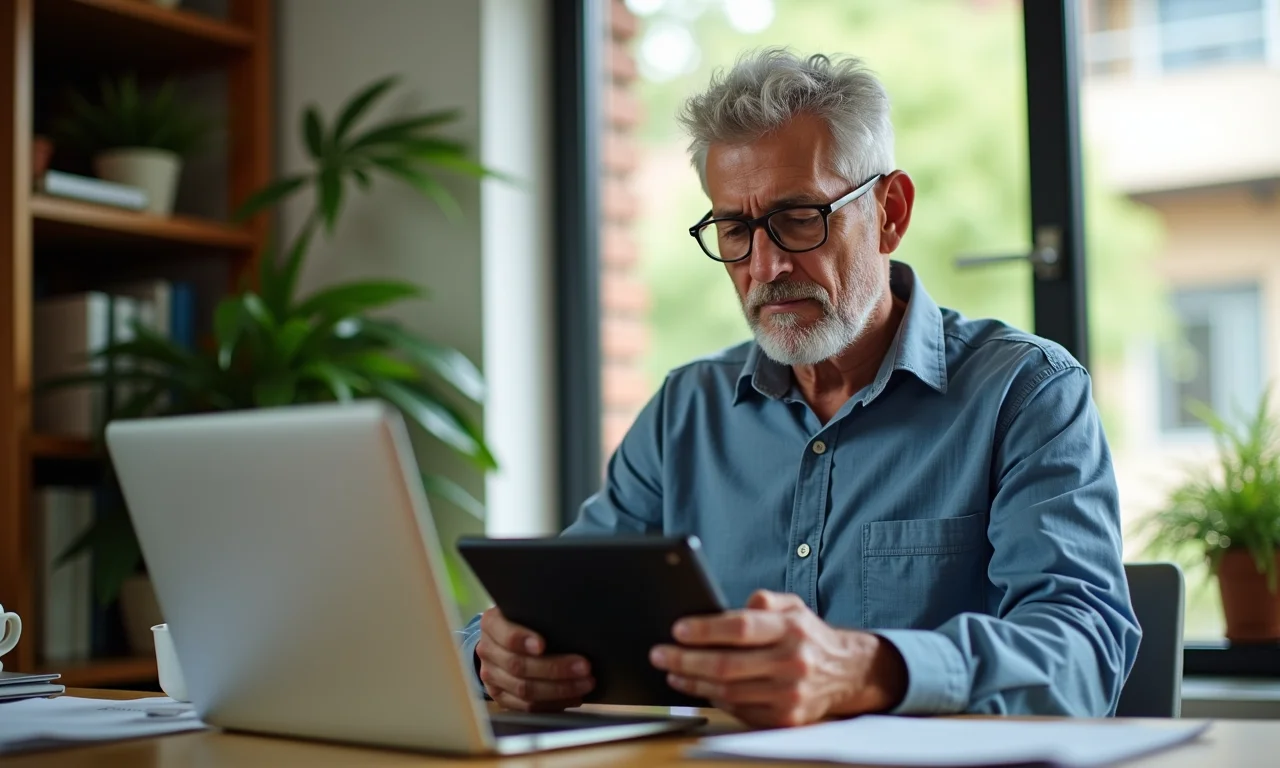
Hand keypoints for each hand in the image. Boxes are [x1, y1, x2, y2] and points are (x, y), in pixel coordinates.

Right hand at [475, 607, 595, 711]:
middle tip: (584, 667)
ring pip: (524, 690)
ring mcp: (491, 676)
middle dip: (554, 668)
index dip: (523, 640)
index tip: (543, 645)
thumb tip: (576, 623)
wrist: (502, 639)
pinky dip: (552, 704)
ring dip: (559, 690)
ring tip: (585, 684)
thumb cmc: (525, 620)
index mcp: (491, 624)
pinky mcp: (500, 697)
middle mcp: (487, 650)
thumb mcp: (527, 610)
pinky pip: (526, 706)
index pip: (505, 635)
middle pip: (518, 666)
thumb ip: (540, 615)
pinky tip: (573, 697)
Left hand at [649, 590, 906, 727]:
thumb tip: (725, 607)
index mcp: (793, 629)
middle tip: (659, 653)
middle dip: (685, 660)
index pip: (741, 628)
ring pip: (728, 691)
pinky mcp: (786, 719)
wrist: (846, 672)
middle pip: (727, 665)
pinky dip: (712, 698)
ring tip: (671, 670)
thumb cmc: (808, 635)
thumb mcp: (793, 606)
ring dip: (692, 682)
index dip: (705, 630)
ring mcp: (790, 695)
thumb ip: (763, 600)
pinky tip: (696, 687)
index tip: (677, 629)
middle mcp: (793, 663)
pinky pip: (739, 710)